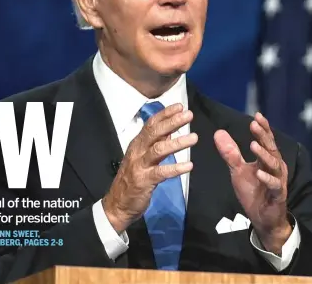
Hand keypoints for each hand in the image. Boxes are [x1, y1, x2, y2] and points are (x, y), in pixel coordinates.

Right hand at [102, 103, 196, 232]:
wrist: (117, 204)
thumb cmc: (132, 180)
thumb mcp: (142, 158)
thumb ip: (155, 144)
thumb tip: (169, 131)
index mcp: (137, 144)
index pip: (151, 124)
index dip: (165, 114)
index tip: (179, 106)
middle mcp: (137, 151)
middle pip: (154, 133)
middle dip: (172, 122)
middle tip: (188, 115)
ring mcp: (139, 166)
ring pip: (158, 150)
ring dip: (177, 143)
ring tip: (194, 138)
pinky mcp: (144, 181)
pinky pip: (161, 172)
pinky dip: (175, 168)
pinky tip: (189, 166)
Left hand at [214, 112, 290, 254]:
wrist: (263, 217)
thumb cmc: (253, 191)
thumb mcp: (238, 170)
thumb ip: (230, 152)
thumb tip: (219, 132)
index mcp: (267, 159)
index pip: (265, 140)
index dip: (262, 128)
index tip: (256, 115)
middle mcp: (275, 167)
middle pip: (271, 148)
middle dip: (263, 136)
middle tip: (254, 124)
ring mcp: (277, 181)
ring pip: (273, 164)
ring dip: (264, 154)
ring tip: (253, 145)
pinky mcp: (277, 195)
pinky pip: (274, 185)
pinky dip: (267, 179)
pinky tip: (259, 172)